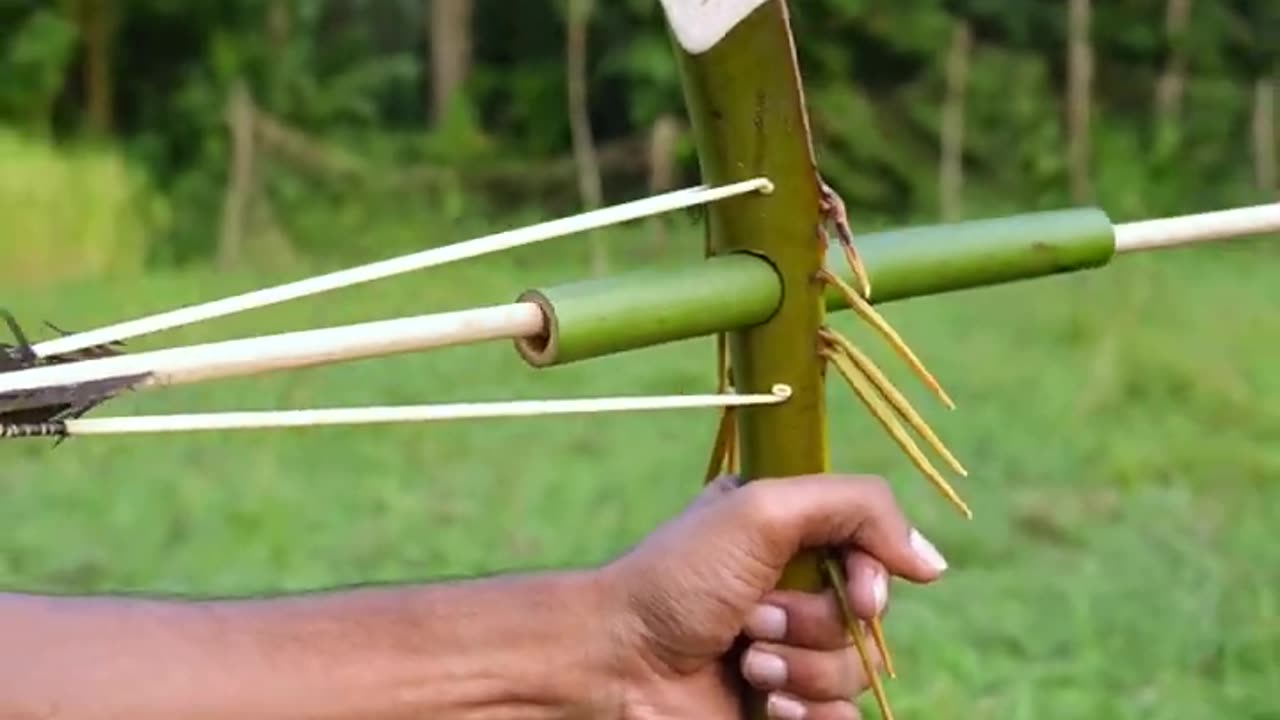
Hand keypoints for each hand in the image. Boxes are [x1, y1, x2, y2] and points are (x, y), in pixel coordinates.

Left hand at [596, 474, 948, 719]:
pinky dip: (807, 713)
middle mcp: (791, 588)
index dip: (877, 574)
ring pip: (855, 672)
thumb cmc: (678, 577)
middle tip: (752, 618)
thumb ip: (857, 508)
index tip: (863, 590)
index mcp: (788, 533)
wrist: (616, 664)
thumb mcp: (764, 508)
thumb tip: (934, 563)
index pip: (875, 549)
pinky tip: (761, 702)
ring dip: (802, 669)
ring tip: (745, 662)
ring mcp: (786, 651)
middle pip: (869, 616)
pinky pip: (840, 719)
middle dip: (815, 623)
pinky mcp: (780, 706)